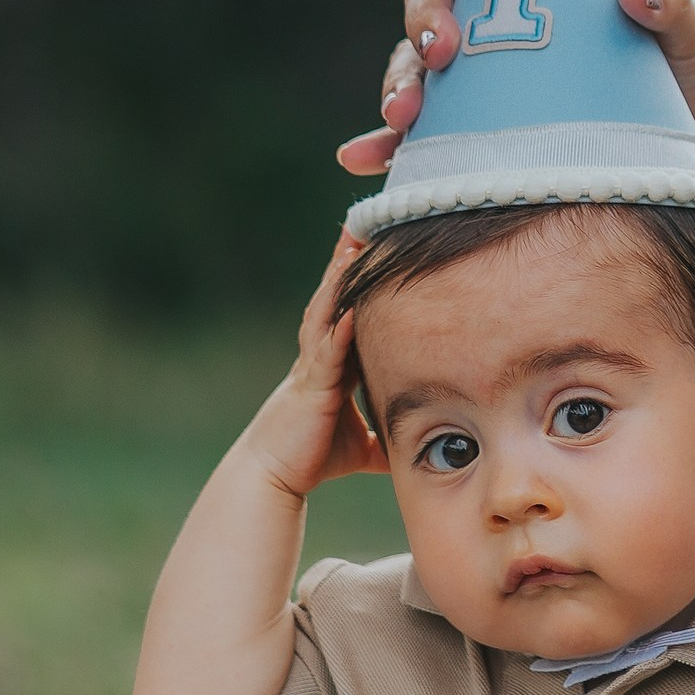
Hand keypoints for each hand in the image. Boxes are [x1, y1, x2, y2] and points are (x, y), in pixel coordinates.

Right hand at [242, 231, 386, 498]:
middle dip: (348, 259)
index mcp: (334, 360)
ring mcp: (314, 366)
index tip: (379, 242)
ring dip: (340, 280)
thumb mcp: (364, 444)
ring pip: (327, 312)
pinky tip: (354, 305)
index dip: (362, 277)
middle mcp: (322, 354)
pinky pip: (326, 350)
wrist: (274, 475)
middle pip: (337, 296)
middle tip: (365, 219)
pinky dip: (340, 326)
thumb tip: (421, 447)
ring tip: (355, 243)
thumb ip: (389, 437)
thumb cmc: (314, 456)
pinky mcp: (311, 386)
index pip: (352, 307)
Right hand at [337, 0, 694, 179]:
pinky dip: (383, 146)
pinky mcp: (466, 134)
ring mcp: (471, 78)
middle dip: (425, 16)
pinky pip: (415, 139)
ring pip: (412, 64)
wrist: (687, 147)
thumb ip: (674, 5)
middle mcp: (487, 18)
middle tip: (442, 48)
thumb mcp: (689, 37)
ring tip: (404, 113)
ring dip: (400, 82)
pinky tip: (364, 160)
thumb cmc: (682, 72)